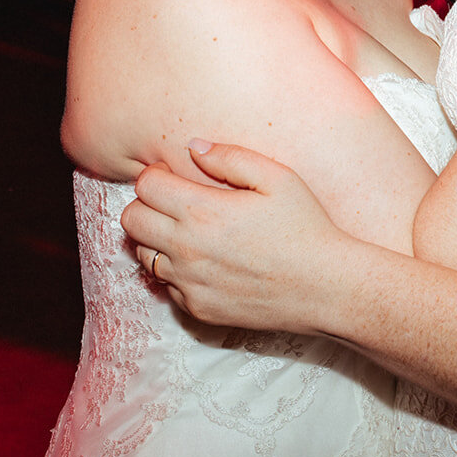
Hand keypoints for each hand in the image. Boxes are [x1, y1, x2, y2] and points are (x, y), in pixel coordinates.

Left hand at [123, 141, 347, 335]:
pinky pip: (166, 285)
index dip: (156, 174)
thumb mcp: (277, 178)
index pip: (145, 186)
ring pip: (142, 254)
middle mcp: (187, 250)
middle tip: (177, 201)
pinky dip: (176, 271)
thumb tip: (194, 147)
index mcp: (203, 212)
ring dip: (156, 238)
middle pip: (131, 220)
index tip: (176, 175)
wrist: (325, 288)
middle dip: (147, 204)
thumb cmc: (305, 228)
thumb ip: (230, 157)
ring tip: (190, 231)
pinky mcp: (197, 309)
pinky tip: (207, 261)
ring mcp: (189, 283)